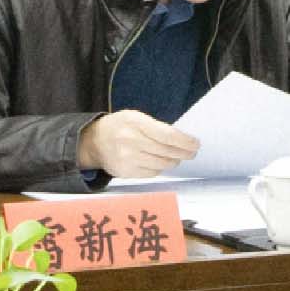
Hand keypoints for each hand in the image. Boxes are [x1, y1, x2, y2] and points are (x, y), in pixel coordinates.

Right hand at [85, 109, 200, 178]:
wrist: (95, 141)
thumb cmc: (120, 127)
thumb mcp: (135, 117)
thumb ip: (156, 126)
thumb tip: (182, 140)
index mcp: (135, 122)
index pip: (167, 135)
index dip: (185, 141)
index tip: (195, 143)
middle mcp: (130, 141)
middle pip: (167, 151)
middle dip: (184, 153)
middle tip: (192, 152)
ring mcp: (127, 159)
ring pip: (162, 164)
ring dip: (173, 161)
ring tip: (177, 157)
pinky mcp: (126, 172)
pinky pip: (152, 173)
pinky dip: (160, 168)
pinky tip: (161, 162)